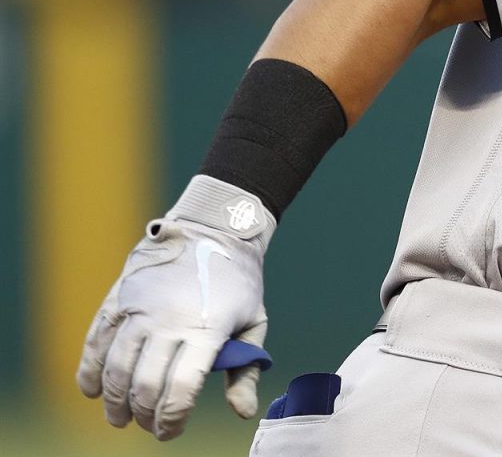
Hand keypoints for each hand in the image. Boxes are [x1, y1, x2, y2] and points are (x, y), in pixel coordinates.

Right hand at [77, 176, 274, 439]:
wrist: (214, 228)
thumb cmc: (239, 281)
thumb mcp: (254, 321)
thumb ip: (245, 369)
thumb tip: (243, 413)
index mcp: (207, 330)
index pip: (180, 388)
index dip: (171, 418)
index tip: (169, 431)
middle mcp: (169, 321)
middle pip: (144, 383)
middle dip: (142, 414)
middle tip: (146, 426)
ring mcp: (141, 308)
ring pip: (116, 366)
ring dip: (113, 400)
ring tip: (119, 418)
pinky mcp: (120, 297)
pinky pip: (96, 340)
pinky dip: (90, 369)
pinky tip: (91, 390)